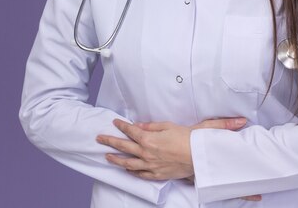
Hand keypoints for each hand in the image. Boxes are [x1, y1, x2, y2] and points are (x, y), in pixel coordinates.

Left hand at [96, 117, 248, 181]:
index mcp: (148, 138)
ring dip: (115, 159)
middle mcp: (146, 153)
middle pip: (123, 146)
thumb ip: (151, 126)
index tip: (115, 122)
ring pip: (127, 163)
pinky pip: (139, 174)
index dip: (121, 126)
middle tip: (100, 138)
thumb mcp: (168, 126)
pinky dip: (131, 171)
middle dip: (110, 141)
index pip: (130, 131)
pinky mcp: (155, 174)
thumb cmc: (185, 138)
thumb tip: (138, 125)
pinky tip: (126, 169)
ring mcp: (149, 165)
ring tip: (107, 156)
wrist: (197, 155)